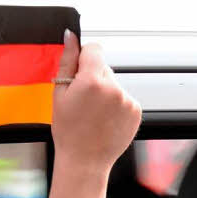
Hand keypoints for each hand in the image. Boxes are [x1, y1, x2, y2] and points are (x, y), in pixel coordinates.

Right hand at [51, 31, 140, 172]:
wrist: (85, 160)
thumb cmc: (68, 131)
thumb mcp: (60, 94)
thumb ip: (67, 61)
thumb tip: (71, 36)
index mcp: (93, 80)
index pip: (95, 49)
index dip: (85, 57)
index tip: (79, 71)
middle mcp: (114, 88)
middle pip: (104, 67)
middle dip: (93, 77)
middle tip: (82, 100)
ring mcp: (128, 99)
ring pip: (114, 83)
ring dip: (105, 92)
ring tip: (94, 113)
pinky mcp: (136, 110)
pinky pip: (124, 97)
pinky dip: (115, 104)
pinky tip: (105, 119)